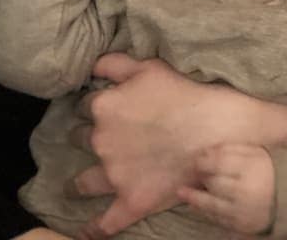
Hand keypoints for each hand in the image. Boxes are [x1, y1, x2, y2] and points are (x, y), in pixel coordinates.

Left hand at [69, 54, 286, 237]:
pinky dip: (93, 229)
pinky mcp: (132, 200)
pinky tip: (83, 232)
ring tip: (72, 187)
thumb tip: (92, 69)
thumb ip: (114, 64)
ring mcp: (115, 174)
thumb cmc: (182, 93)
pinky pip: (106, 222)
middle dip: (87, 138)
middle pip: (81, 139)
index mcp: (104, 107)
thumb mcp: (147, 66)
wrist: (214, 131)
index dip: (93, 106)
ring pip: (84, 181)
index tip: (100, 108)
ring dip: (76, 184)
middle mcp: (102, 140)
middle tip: (101, 139)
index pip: (84, 105)